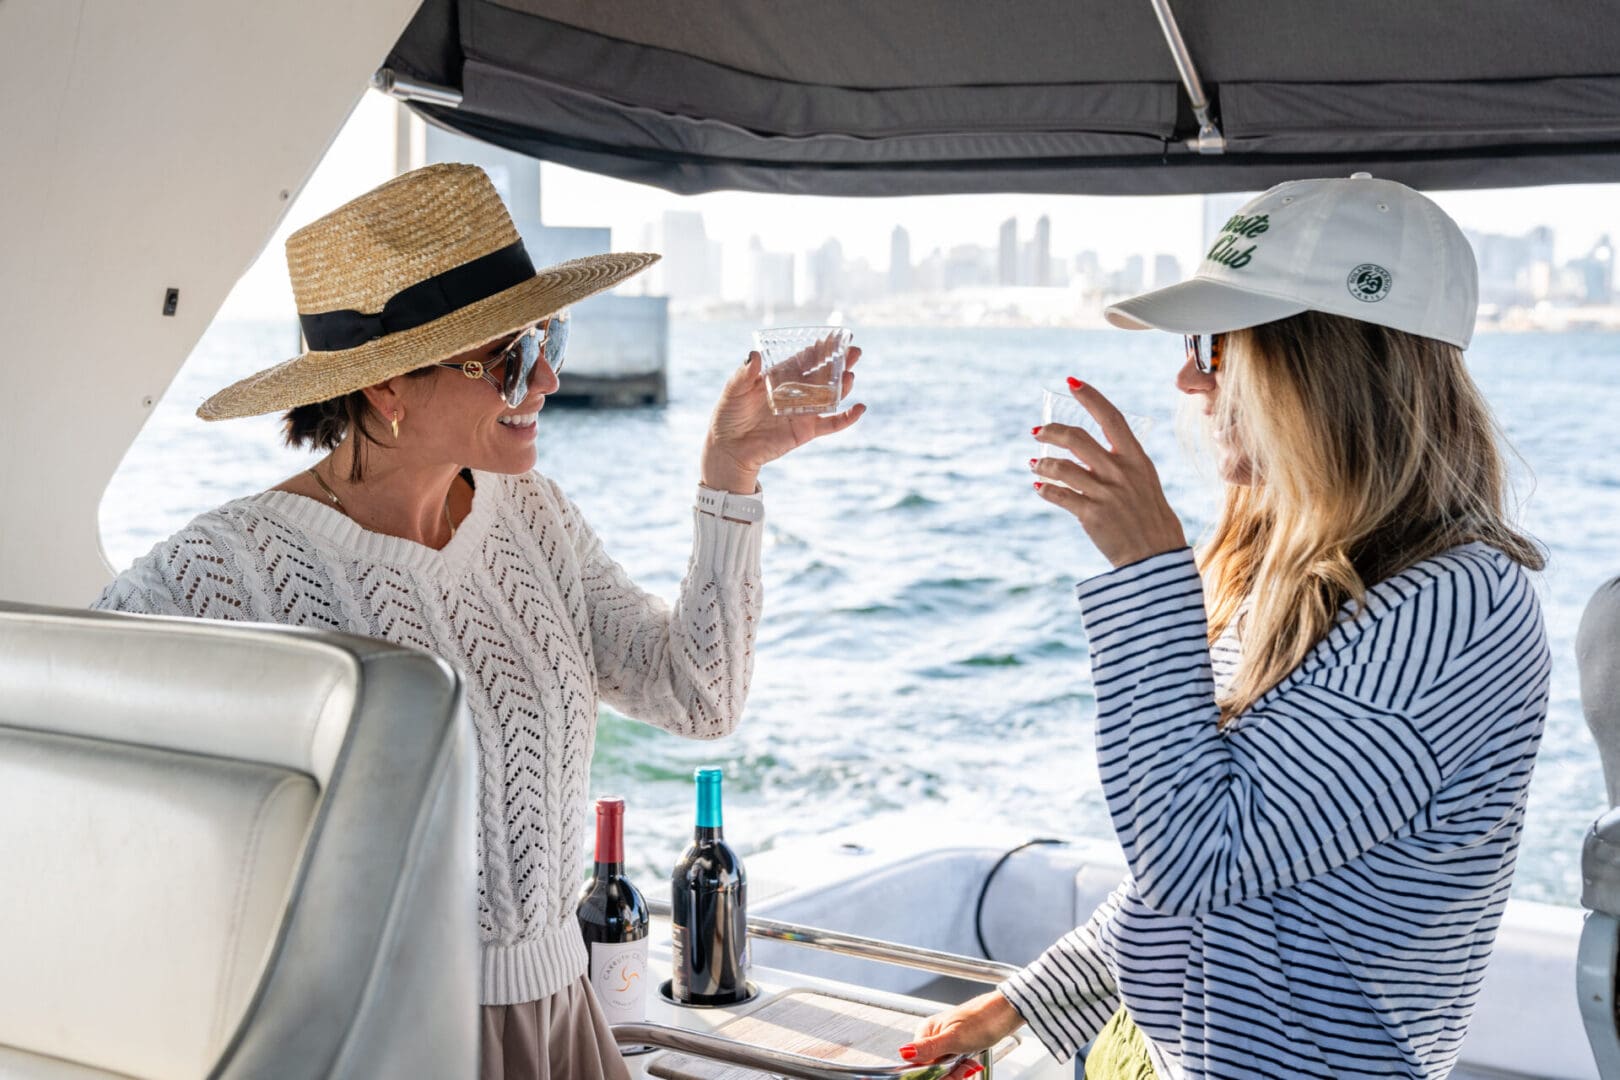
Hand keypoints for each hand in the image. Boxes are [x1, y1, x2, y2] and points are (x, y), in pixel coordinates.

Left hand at [699, 342, 865, 493]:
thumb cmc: (728, 415)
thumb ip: (744, 374)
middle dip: (840, 363)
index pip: (805, 359)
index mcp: (781, 377)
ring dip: (843, 387)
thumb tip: (754, 355)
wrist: (728, 448)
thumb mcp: (733, 391)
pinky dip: (846, 418)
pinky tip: (860, 409)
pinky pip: (831, 424)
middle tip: (855, 351)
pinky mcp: (805, 431)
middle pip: (823, 375)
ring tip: (850, 377)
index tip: (836, 337)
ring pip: (829, 397)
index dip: (821, 349)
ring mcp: (803, 411)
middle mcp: (796, 392)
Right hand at [899, 990, 1022, 1077]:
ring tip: (969, 1066)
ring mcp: (946, 1040)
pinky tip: (971, 1064)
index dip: (932, 1074)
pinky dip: (963, 1068)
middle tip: (963, 1069)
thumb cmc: (983, 1020)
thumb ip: (929, 1047)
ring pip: (944, 1068)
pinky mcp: (959, 1045)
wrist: (1007, 1012)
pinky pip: (955, 1064)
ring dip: (957, 1072)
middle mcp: (933, 1035)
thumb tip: (904, 1051)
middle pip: (931, 1067)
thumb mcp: (954, 1038)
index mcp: (927, 1031)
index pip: (918, 1062)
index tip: (947, 1075)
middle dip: (947, 1074)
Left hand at [1031, 378, 1185, 567]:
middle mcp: (1120, 471)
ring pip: (1061, 467)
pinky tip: (1040, 487)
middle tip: (1037, 431)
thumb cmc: (1149, 517)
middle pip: (1076, 438)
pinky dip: (1045, 489)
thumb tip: (1093, 451)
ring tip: (1034, 464)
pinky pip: (1058, 494)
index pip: (1111, 417)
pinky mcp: (1091, 514)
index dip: (1090, 397)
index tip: (1072, 382)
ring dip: (1042, 463)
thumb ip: (1123, 463)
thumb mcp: (1146, 481)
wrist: (1155, 556)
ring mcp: (1105, 492)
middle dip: (1051, 430)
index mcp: (1137, 458)